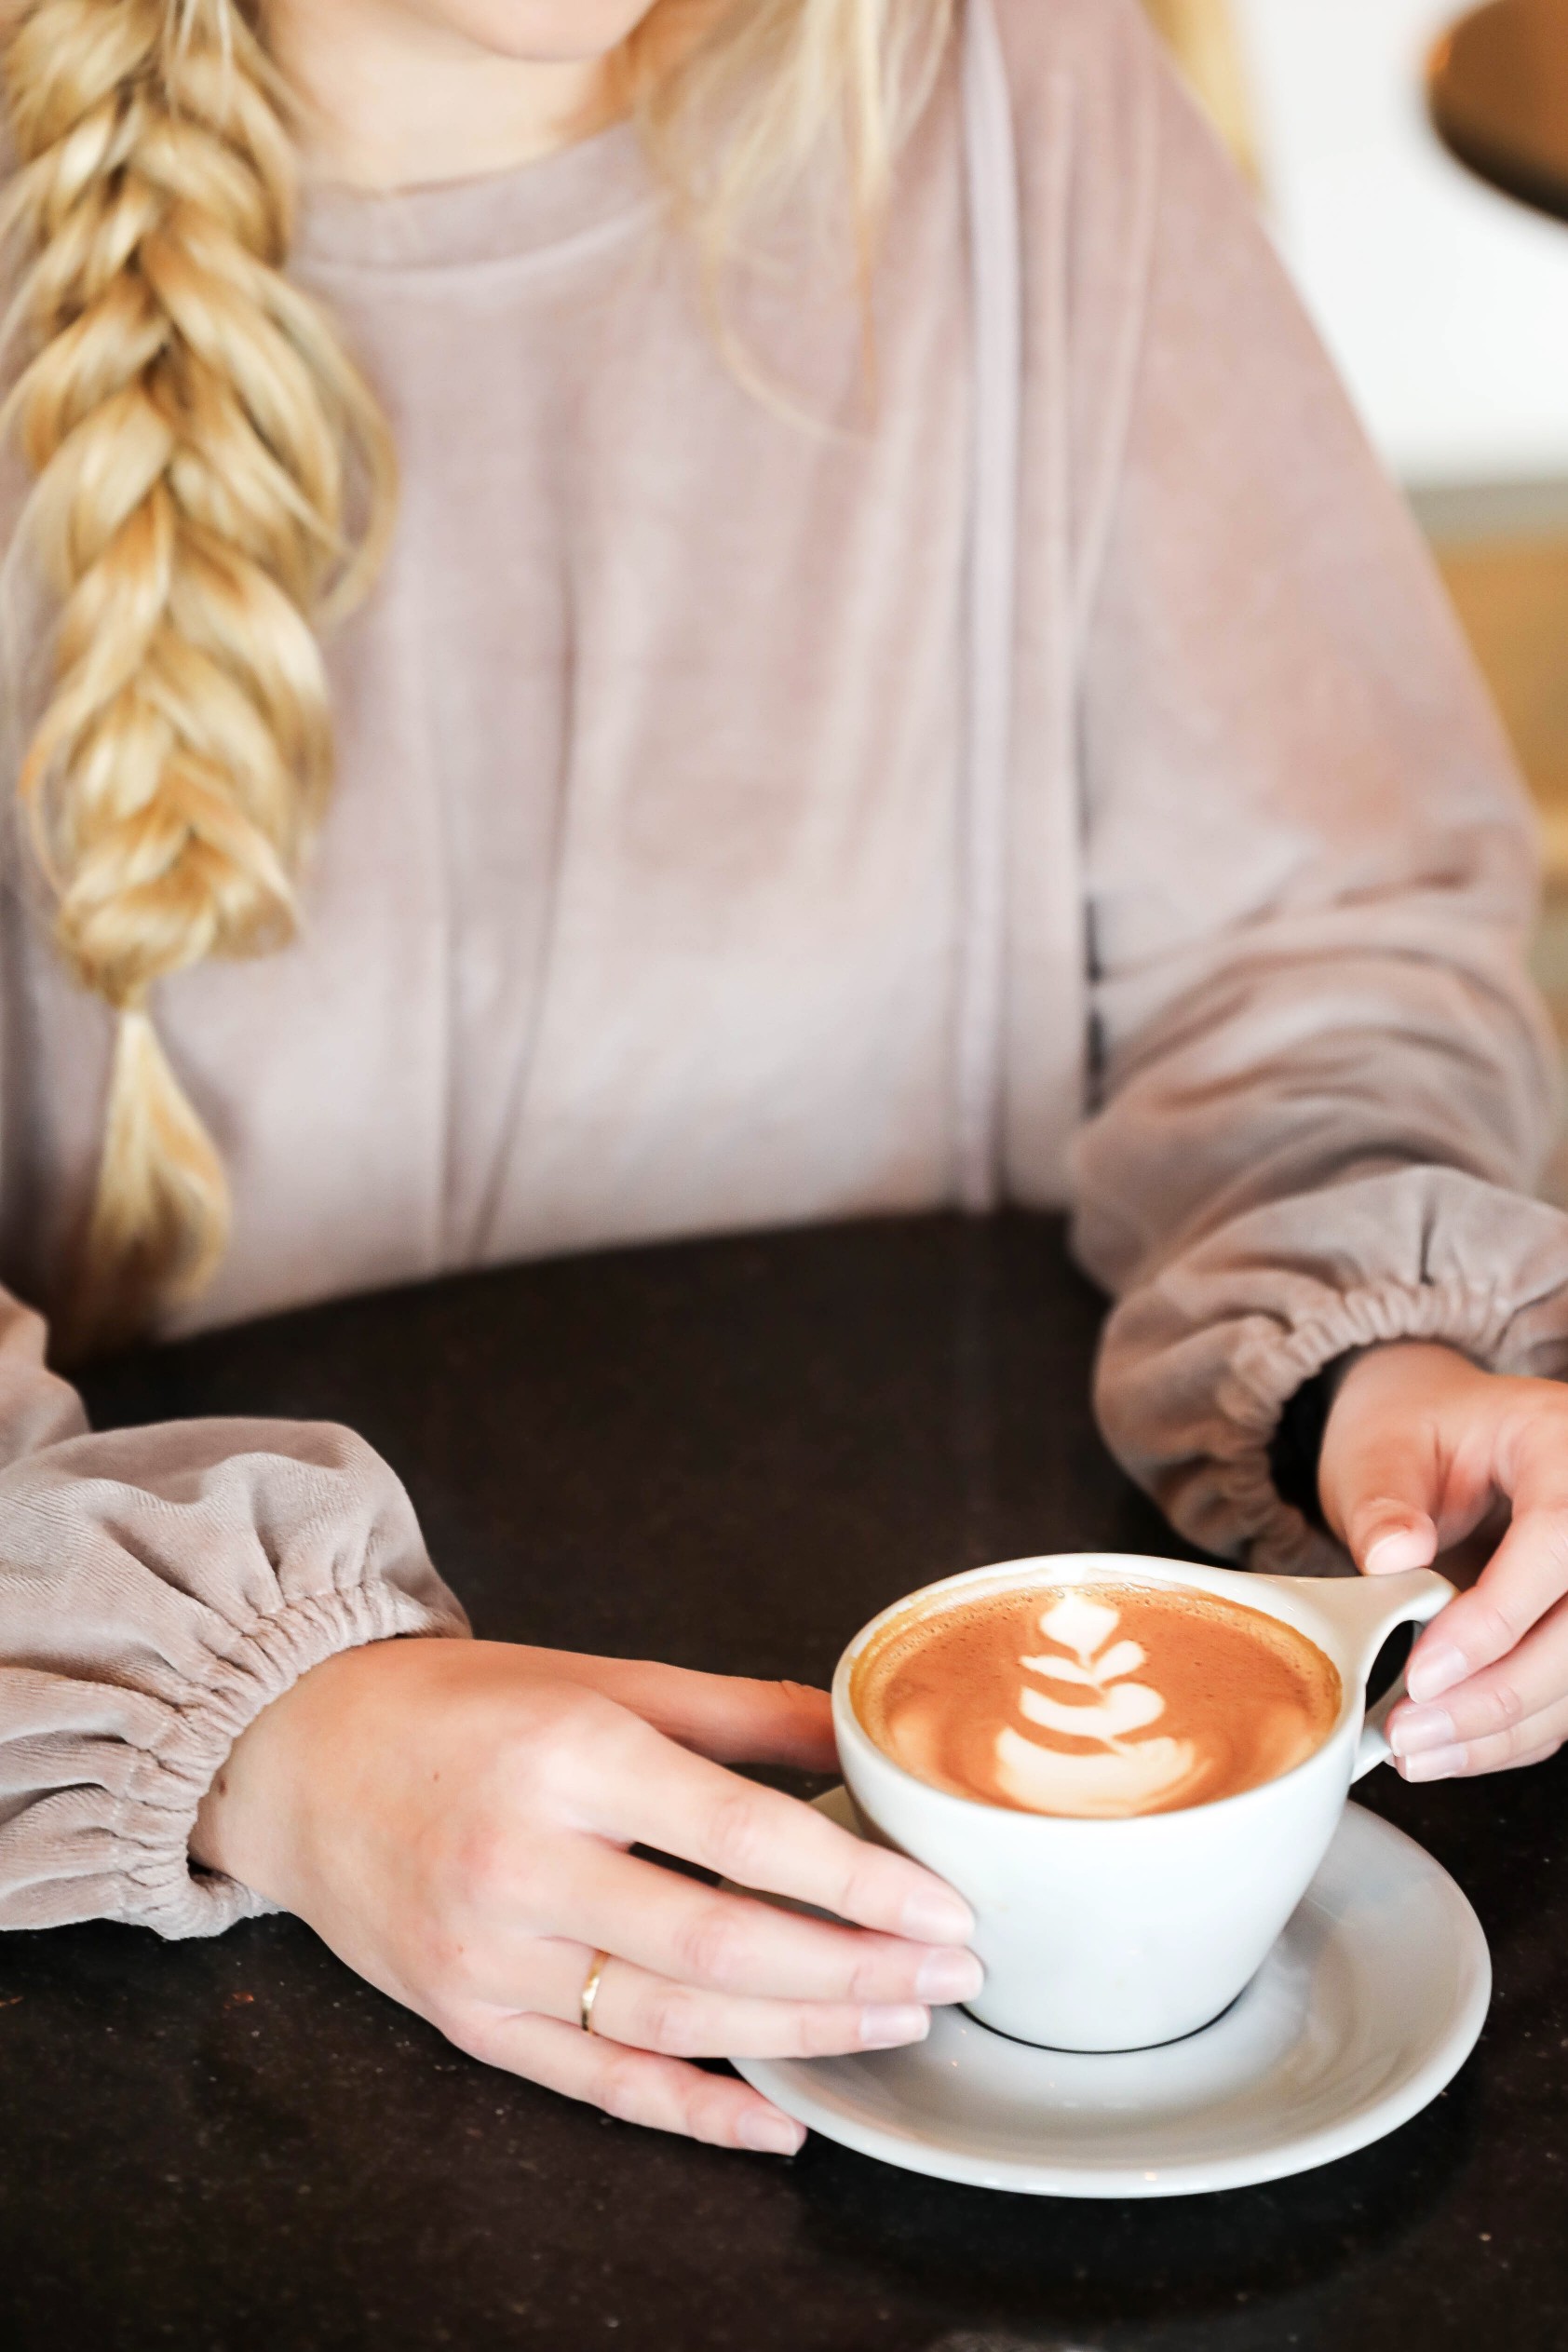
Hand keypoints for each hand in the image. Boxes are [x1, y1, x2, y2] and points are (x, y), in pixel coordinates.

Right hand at [192, 1637, 979, 2152]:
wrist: (299, 1757)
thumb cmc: (463, 1709)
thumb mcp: (601, 1678)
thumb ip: (737, 1713)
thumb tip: (860, 1739)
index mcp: (569, 1756)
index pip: (740, 1834)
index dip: (856, 1881)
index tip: (943, 1906)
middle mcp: (522, 1862)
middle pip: (718, 1943)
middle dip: (852, 1969)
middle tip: (948, 1975)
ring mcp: (488, 1956)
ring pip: (672, 2021)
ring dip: (799, 2033)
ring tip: (896, 2021)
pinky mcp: (467, 2021)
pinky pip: (598, 2083)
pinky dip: (696, 2114)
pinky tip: (779, 2122)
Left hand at [1318, 1340, 1567, 1781]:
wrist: (1432, 1431)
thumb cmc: (1410, 1430)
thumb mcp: (1379, 1449)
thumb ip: (1381, 1502)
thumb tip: (1392, 1555)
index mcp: (1561, 1444)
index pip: (1559, 1539)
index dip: (1499, 1617)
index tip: (1426, 1672)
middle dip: (1498, 1693)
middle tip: (1411, 1731)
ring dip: (1504, 1727)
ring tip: (1418, 1750)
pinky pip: (1566, 1694)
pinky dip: (1511, 1730)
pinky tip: (1450, 1747)